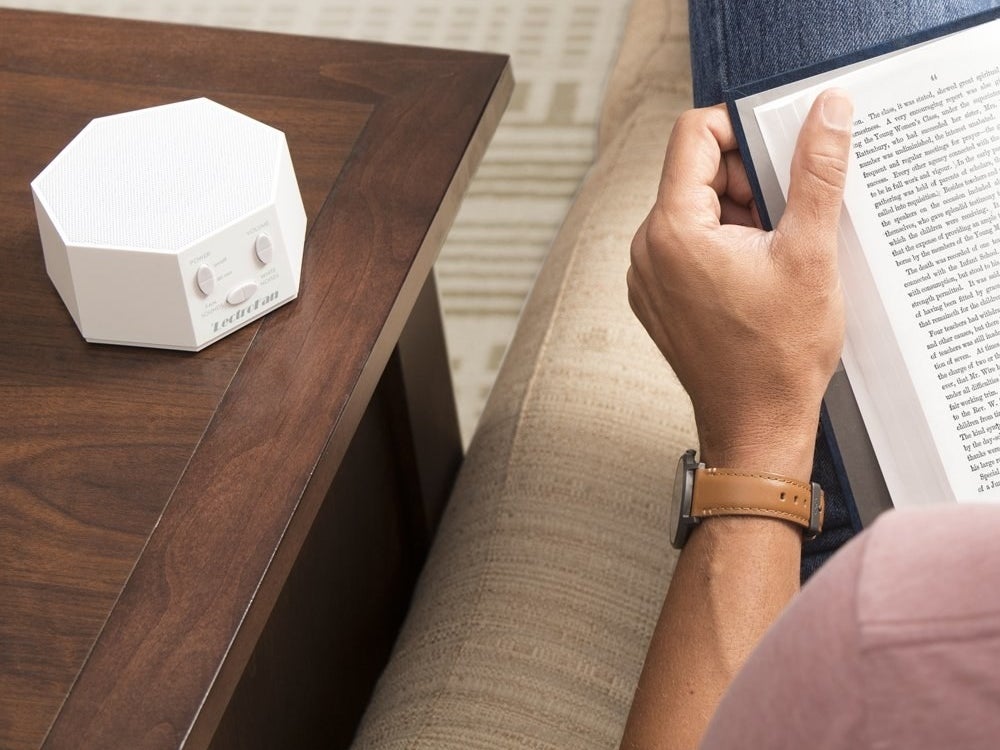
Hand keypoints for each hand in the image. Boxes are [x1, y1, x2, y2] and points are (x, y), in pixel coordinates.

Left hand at [627, 89, 853, 480]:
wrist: (756, 425)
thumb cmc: (778, 355)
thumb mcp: (810, 252)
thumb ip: (817, 171)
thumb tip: (828, 111)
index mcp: (671, 230)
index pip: (693, 134)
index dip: (741, 130)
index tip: (780, 154)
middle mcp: (645, 250)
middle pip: (694, 173)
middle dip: (747, 184)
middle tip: (788, 220)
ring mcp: (647, 277)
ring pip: (694, 210)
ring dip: (740, 217)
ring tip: (776, 257)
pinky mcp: (658, 298)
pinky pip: (687, 246)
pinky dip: (723, 246)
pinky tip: (757, 279)